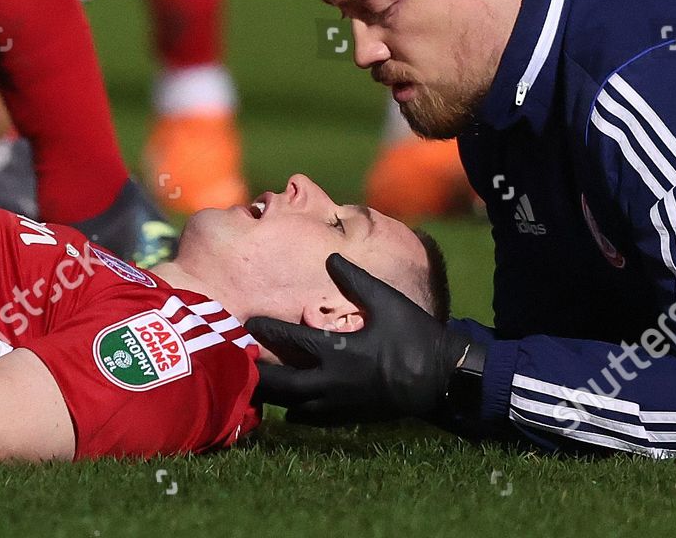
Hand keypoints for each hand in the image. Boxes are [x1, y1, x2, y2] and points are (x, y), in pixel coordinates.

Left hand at [246, 254, 472, 423]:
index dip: (267, 331)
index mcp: (339, 349)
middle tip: (236, 361)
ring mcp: (340, 403)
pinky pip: (314, 418)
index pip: (292, 340)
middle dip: (258, 372)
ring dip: (273, 395)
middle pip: (283, 382)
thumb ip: (355, 280)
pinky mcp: (350, 416)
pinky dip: (296, 413)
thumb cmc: (414, 334)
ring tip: (252, 385)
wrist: (440, 377)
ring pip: (294, 405)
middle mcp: (333, 380)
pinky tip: (287, 409)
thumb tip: (331, 256)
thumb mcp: (387, 301)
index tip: (246, 323)